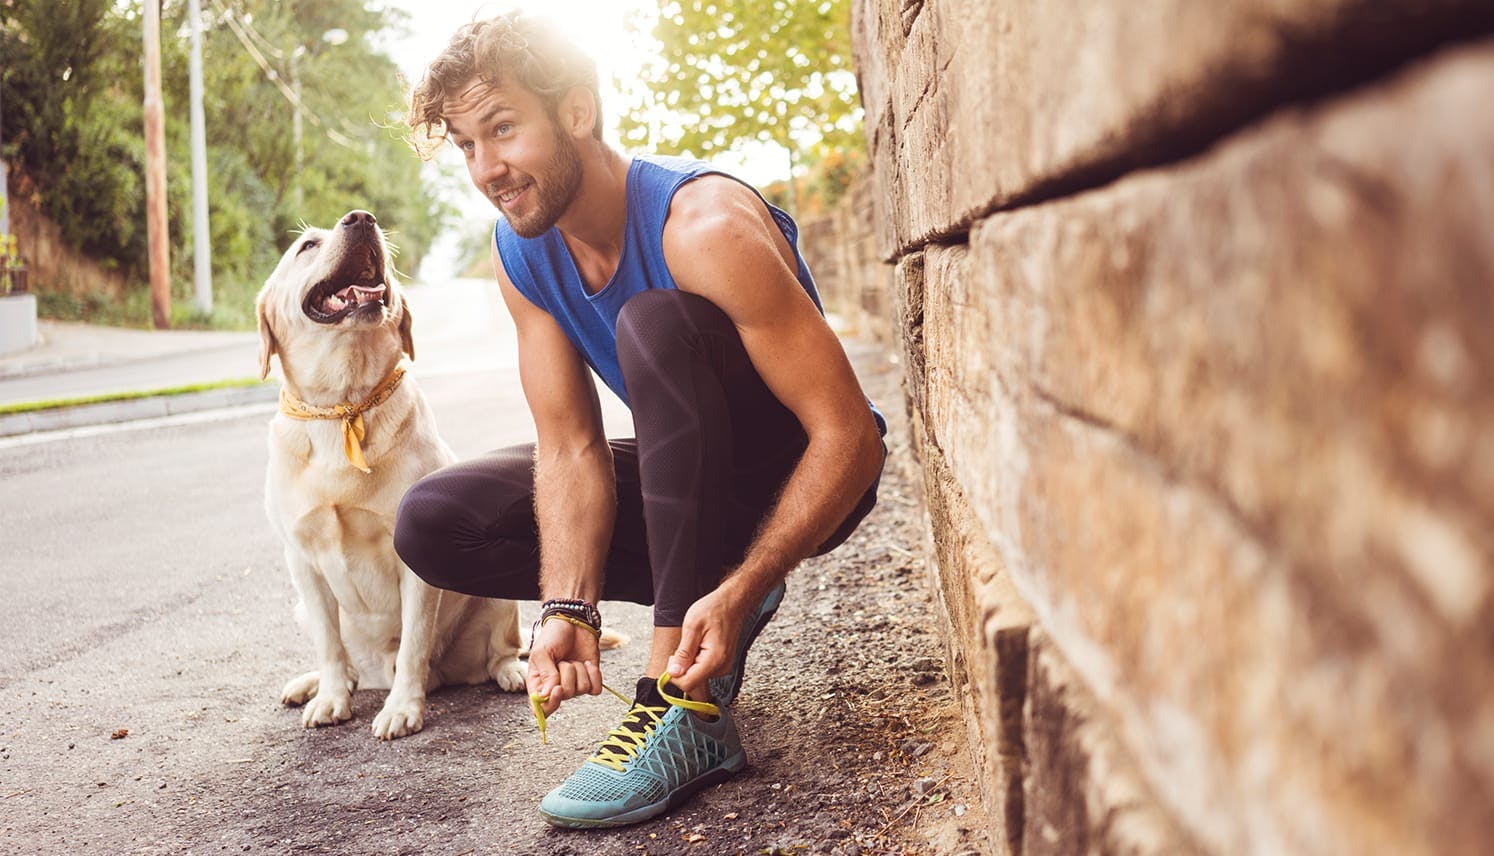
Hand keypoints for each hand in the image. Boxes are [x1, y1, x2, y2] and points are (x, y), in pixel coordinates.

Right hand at [526, 617, 601, 715]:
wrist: (573, 623)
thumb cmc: (553, 637)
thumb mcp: (542, 652)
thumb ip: (546, 674)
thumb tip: (547, 695)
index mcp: (538, 684)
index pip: (541, 708)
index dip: (550, 703)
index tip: (558, 689)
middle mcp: (556, 688)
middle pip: (565, 696)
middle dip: (567, 674)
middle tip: (562, 661)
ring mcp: (574, 685)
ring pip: (581, 689)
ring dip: (579, 670)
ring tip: (572, 659)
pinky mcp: (590, 680)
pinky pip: (596, 689)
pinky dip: (594, 674)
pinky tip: (586, 663)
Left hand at [666, 583, 752, 698]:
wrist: (732, 603)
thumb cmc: (714, 609)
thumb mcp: (692, 627)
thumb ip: (683, 653)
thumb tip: (673, 673)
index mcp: (714, 660)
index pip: (687, 683)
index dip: (674, 674)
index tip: (673, 657)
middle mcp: (721, 668)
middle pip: (691, 681)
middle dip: (682, 666)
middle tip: (685, 644)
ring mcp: (723, 667)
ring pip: (696, 675)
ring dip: (689, 662)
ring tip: (695, 642)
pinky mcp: (722, 665)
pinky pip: (702, 670)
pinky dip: (696, 659)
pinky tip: (701, 645)